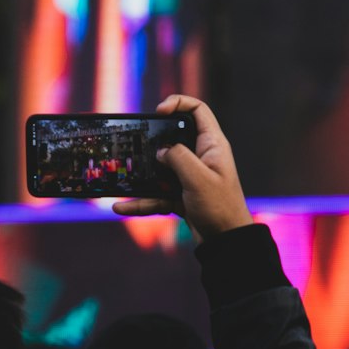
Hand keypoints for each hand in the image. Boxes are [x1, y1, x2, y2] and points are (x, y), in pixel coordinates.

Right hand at [113, 95, 252, 241]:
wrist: (226, 245)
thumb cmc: (220, 209)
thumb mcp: (198, 178)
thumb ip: (178, 157)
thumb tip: (160, 150)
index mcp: (212, 145)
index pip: (197, 110)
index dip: (178, 103)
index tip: (158, 112)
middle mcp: (201, 158)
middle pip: (173, 137)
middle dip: (152, 141)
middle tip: (136, 143)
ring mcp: (189, 177)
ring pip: (160, 169)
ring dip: (142, 174)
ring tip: (121, 176)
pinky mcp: (181, 196)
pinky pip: (156, 194)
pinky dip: (140, 201)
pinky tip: (121, 206)